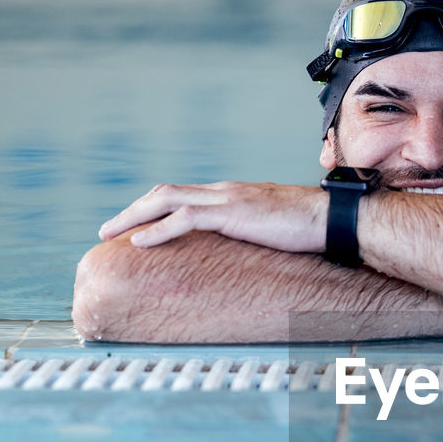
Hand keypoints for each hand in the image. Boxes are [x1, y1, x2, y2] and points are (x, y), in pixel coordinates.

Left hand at [98, 181, 327, 252]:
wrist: (333, 220)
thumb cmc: (311, 228)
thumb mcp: (272, 228)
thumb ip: (252, 233)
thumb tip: (243, 250)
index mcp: (233, 193)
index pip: (183, 194)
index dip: (154, 207)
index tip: (134, 223)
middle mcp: (224, 191)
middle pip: (166, 192)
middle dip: (133, 209)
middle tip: (109, 228)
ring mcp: (227, 199)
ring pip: (167, 200)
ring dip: (134, 216)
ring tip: (112, 233)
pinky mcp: (233, 214)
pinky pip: (185, 219)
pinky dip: (157, 229)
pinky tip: (138, 242)